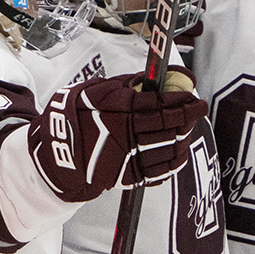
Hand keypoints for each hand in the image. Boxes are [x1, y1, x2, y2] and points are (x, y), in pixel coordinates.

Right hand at [28, 74, 208, 201]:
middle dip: (188, 117)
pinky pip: (161, 171)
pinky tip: (178, 150)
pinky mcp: (129, 176)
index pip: (161, 105)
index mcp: (119, 111)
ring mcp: (129, 159)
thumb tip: (158, 77)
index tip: (195, 95)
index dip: (183, 100)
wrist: (57, 152)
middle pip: (170, 126)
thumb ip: (129, 84)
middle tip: (197, 109)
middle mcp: (127, 136)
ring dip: (183, 137)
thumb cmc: (77, 115)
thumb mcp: (98, 90)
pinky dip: (174, 160)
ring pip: (169, 149)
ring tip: (186, 128)